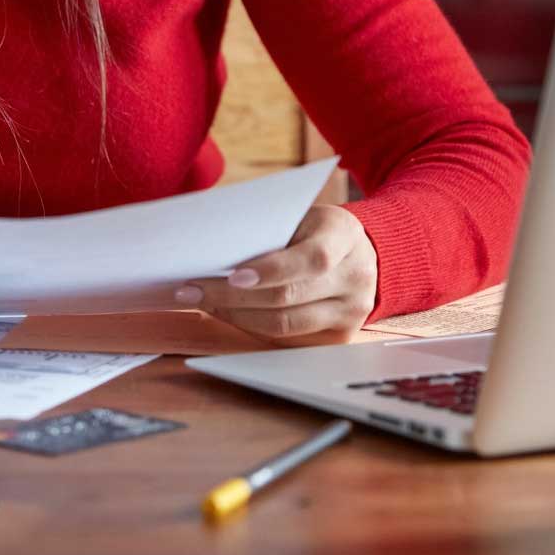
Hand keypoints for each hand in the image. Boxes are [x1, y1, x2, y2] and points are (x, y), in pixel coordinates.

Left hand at [174, 204, 377, 344]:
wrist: (361, 251)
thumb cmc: (315, 228)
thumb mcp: (301, 216)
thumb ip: (269, 231)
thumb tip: (213, 251)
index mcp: (344, 236)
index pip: (310, 259)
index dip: (270, 270)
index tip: (231, 276)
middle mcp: (355, 277)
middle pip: (290, 297)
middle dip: (234, 297)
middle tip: (193, 290)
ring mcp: (351, 311)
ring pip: (285, 324)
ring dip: (237, 316)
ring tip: (203, 303)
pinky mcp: (339, 335)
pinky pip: (288, 338)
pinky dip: (252, 326)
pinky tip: (227, 313)